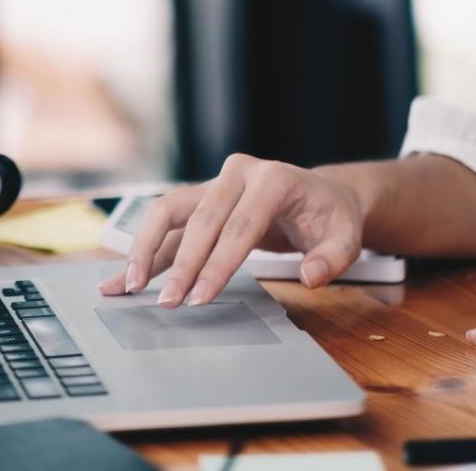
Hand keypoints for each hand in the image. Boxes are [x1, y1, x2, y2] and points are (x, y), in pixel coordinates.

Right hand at [97, 154, 364, 307]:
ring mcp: (214, 182)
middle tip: (167, 302)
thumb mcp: (346, 236)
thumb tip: (312, 276)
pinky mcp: (200, 199)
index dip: (218, 264)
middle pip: (199, 220)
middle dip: (180, 265)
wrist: (319, 193)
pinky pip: (167, 223)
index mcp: (272, 179)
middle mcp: (236, 173)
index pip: (239, 226)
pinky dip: (147, 249)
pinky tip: (128, 275)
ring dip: (145, 247)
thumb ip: (333, 256)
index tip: (201, 297)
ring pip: (168, 211)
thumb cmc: (330, 215)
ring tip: (128, 284)